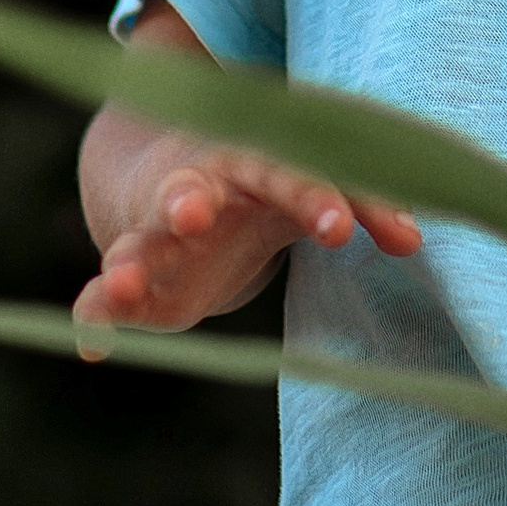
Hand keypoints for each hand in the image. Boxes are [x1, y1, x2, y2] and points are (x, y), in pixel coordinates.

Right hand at [74, 146, 421, 337]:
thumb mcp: (308, 189)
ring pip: (137, 243)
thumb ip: (363, 206)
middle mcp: (194, 190)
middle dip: (187, 200)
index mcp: (249, 162)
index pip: (284, 174)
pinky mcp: (131, 280)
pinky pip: (99, 297)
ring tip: (121, 280)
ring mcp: (155, 235)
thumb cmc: (265, 186)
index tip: (338, 230)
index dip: (312, 199)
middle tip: (190, 213)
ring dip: (129, 260)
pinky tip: (90, 343)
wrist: (183, 189)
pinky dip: (92, 317)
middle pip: (190, 190)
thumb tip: (416, 243)